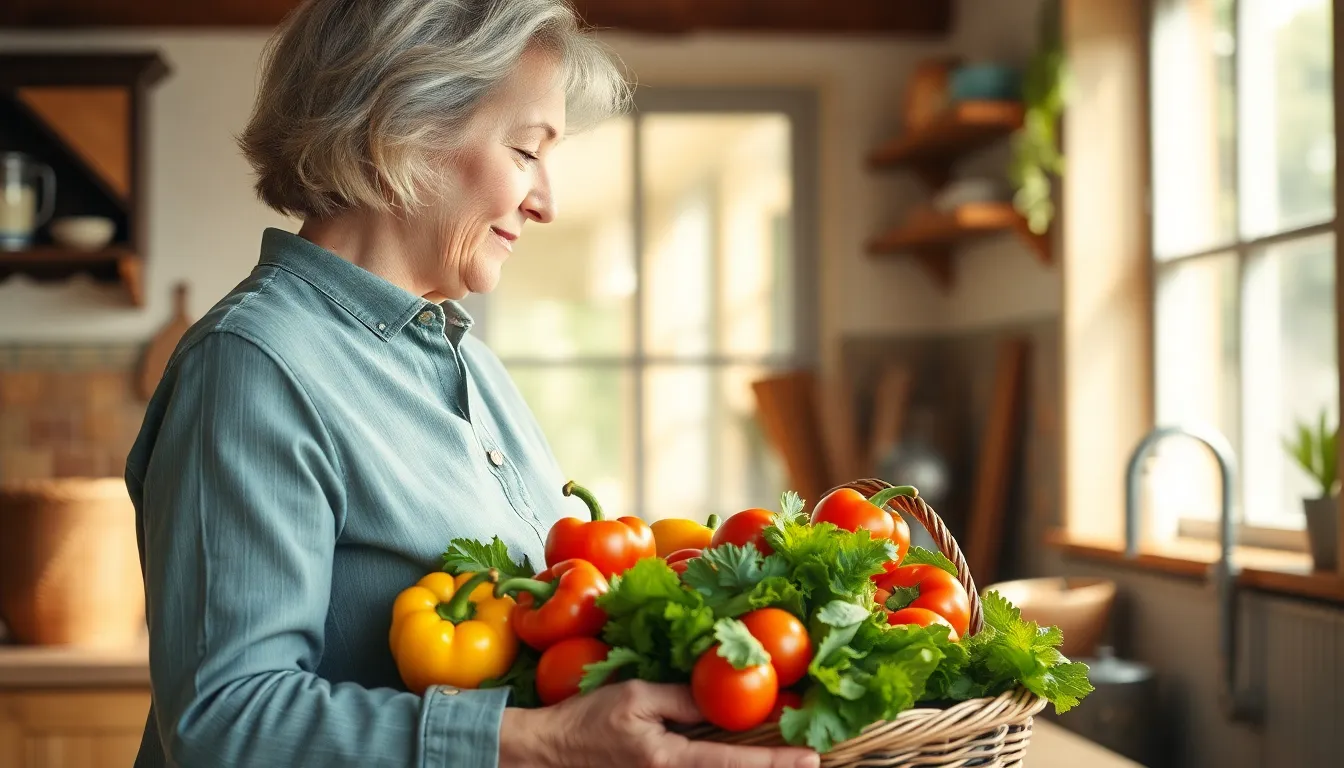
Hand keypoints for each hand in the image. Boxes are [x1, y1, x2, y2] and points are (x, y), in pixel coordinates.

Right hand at [499, 680, 819, 767]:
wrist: (546, 754)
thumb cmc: (586, 721)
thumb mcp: (636, 698)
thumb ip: (682, 700)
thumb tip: (723, 700)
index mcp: (669, 762)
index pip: (734, 764)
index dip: (776, 763)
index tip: (811, 759)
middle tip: (809, 760)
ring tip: (782, 760)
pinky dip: (723, 767)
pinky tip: (738, 760)